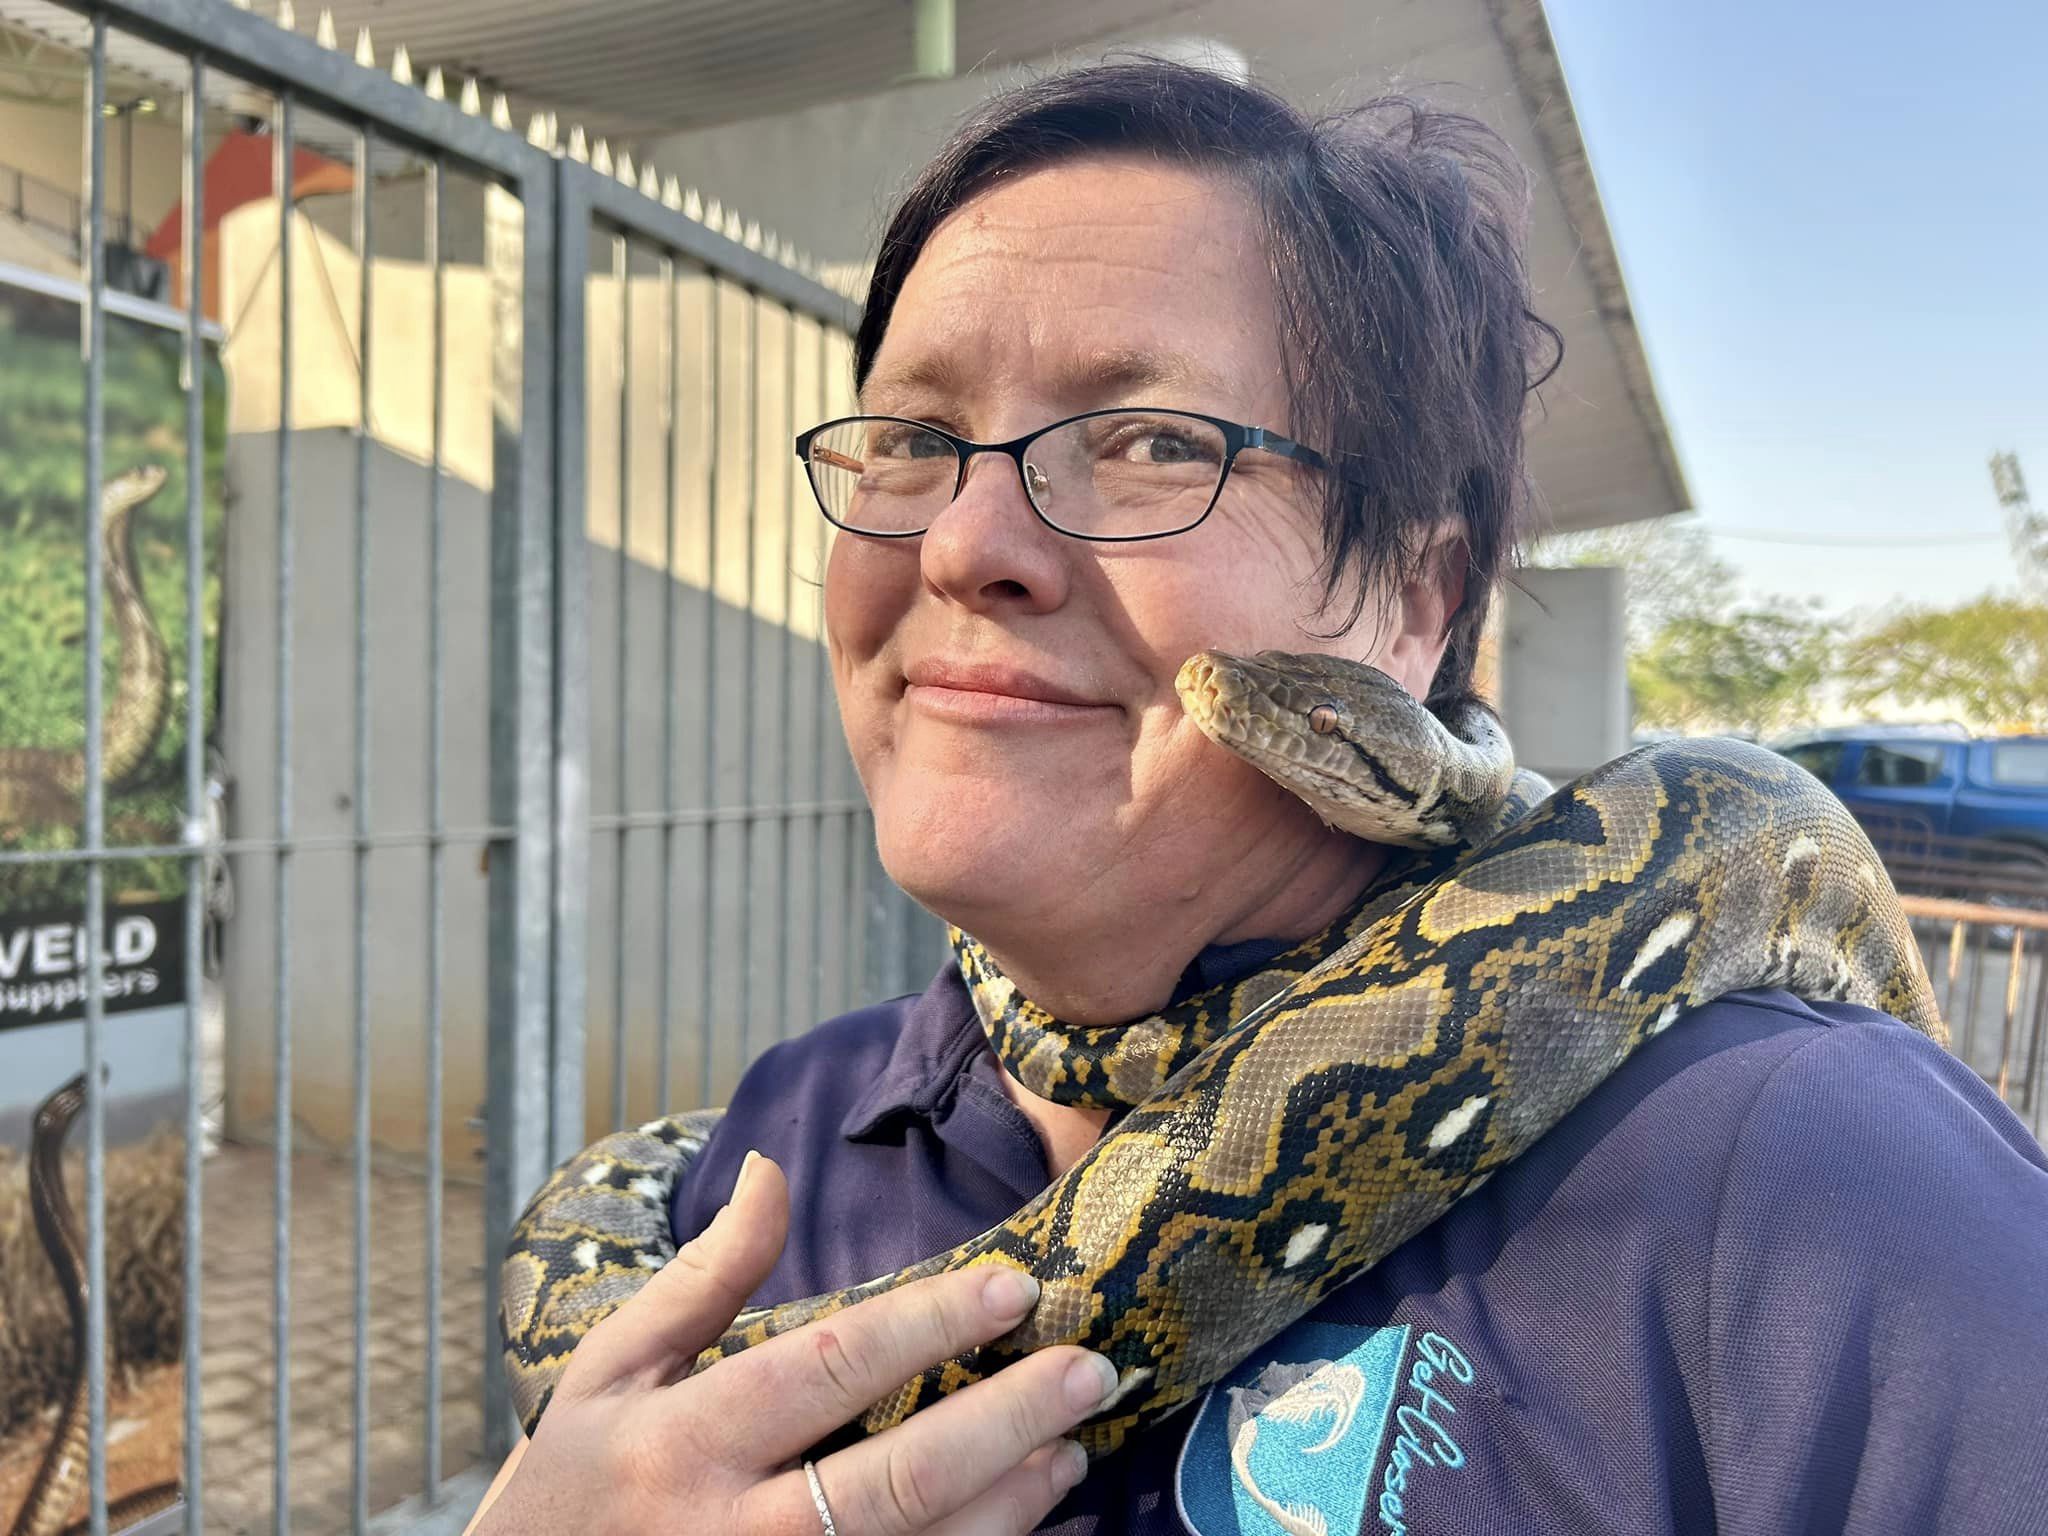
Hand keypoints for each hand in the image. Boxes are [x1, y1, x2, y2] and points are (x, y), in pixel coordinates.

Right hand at [470, 1152, 1111, 1534]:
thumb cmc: (577, 1480)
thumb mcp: (611, 1369)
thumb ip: (702, 1277)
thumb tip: (770, 1168)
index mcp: (683, 1440)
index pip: (826, 1370)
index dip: (926, 1325)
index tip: (1013, 1287)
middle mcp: (730, 1532)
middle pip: (895, 1481)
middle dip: (1006, 1422)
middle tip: (1088, 1369)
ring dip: (1010, 1503)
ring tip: (1073, 1445)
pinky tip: (1028, 1515)